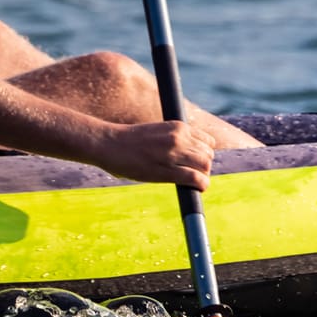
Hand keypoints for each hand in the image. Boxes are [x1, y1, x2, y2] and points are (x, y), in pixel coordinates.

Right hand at [94, 120, 215, 188]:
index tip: (196, 162)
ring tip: (193, 182)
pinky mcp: (166, 170)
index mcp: (178, 127)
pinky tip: (198, 189)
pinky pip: (195, 178)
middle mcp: (179, 137)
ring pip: (205, 166)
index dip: (205, 154)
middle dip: (205, 167)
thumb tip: (189, 156)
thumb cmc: (129, 141)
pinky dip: (201, 185)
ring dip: (203, 176)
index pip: (208, 141)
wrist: (108, 143)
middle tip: (194, 175)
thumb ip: (174, 140)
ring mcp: (173, 153)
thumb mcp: (158, 132)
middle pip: (208, 155)